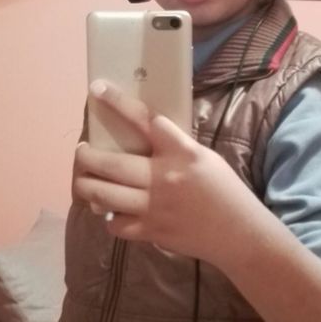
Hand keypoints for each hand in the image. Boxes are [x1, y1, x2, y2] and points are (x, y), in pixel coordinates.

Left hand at [73, 80, 262, 264]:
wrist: (238, 233)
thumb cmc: (224, 190)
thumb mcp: (205, 158)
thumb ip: (174, 147)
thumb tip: (143, 136)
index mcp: (182, 152)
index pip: (145, 119)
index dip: (118, 102)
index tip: (97, 88)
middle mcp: (165, 177)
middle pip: (111, 163)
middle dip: (86, 156)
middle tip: (82, 151)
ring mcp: (155, 206)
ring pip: (104, 194)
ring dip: (86, 185)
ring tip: (84, 180)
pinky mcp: (151, 231)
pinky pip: (115, 223)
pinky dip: (110, 217)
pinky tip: (113, 212)